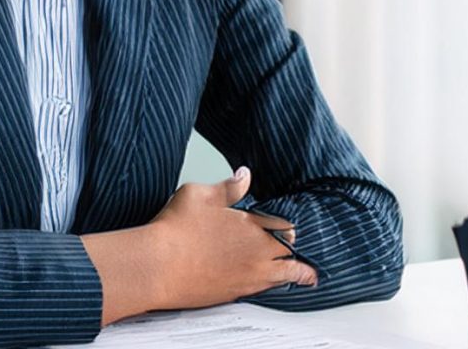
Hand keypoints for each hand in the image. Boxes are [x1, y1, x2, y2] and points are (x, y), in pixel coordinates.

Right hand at [144, 167, 316, 309]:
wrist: (158, 266)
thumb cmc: (176, 229)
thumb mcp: (201, 195)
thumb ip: (228, 187)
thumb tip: (245, 175)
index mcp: (252, 226)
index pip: (284, 224)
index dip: (290, 224)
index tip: (295, 225)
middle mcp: (256, 253)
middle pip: (289, 250)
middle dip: (295, 247)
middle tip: (302, 247)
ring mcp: (247, 277)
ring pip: (283, 275)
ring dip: (298, 273)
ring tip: (309, 276)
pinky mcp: (233, 294)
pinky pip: (264, 291)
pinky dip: (275, 287)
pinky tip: (273, 286)